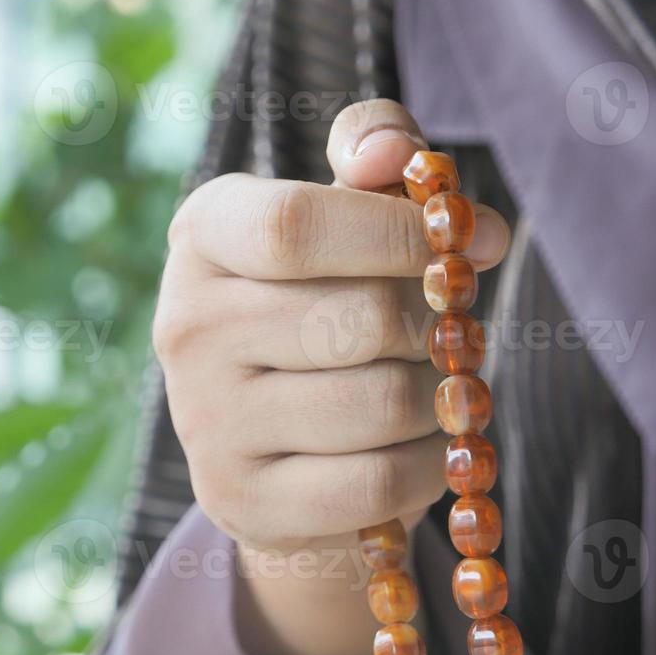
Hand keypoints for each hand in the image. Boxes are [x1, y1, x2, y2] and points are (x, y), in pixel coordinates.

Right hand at [151, 99, 510, 654]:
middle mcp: (185, 325)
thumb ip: (378, 154)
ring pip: (383, 404)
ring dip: (439, 397)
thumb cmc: (329, 297)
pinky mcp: (239, 500)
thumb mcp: (347, 213)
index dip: (399, 233)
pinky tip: (421, 445)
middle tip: (448, 328)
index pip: (296, 225)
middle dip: (436, 325)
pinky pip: (382, 482)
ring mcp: (204, 421)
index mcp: (202, 234)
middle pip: (361, 319)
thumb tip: (398, 155)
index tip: (470, 239)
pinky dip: (432, 465)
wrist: (278, 439)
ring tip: (427, 385)